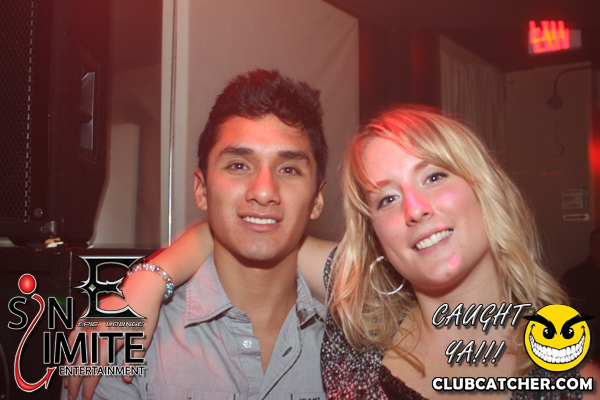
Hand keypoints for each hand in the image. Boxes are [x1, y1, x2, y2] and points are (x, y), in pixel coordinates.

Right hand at [64, 271, 163, 399]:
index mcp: (110, 339)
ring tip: (67, 381)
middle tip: (70, 396)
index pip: (95, 370)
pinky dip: (68, 347)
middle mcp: (96, 331)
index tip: (86, 398)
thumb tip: (126, 378)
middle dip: (74, 381)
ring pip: (73, 349)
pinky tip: (67, 356)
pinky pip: (73, 333)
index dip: (89, 386)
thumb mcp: (144, 338)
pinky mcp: (88, 313)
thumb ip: (133, 360)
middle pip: (80, 362)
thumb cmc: (146, 311)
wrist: (143, 285)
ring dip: (68, 367)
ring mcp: (89, 321)